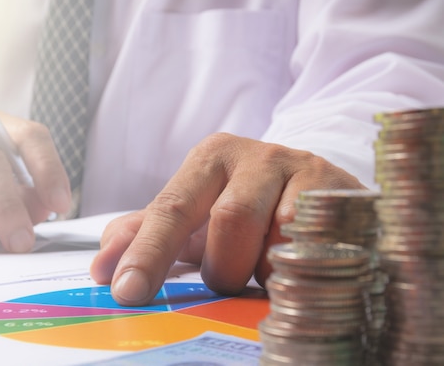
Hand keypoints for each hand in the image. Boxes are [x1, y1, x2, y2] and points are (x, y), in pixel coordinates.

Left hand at [90, 133, 364, 305]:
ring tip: (267, 268)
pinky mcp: (346, 191)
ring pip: (277, 237)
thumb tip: (101, 266)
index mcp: (211, 158)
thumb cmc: (246, 205)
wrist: (316, 187)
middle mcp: (257, 154)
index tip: (127, 292)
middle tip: (230, 276)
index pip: (172, 207)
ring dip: (266, 270)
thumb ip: (148, 234)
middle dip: (226, 266)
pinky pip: (318, 244)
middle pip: (229, 223)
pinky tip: (300, 263)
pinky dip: (302, 266)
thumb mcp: (196, 215)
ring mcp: (306, 168)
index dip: (149, 253)